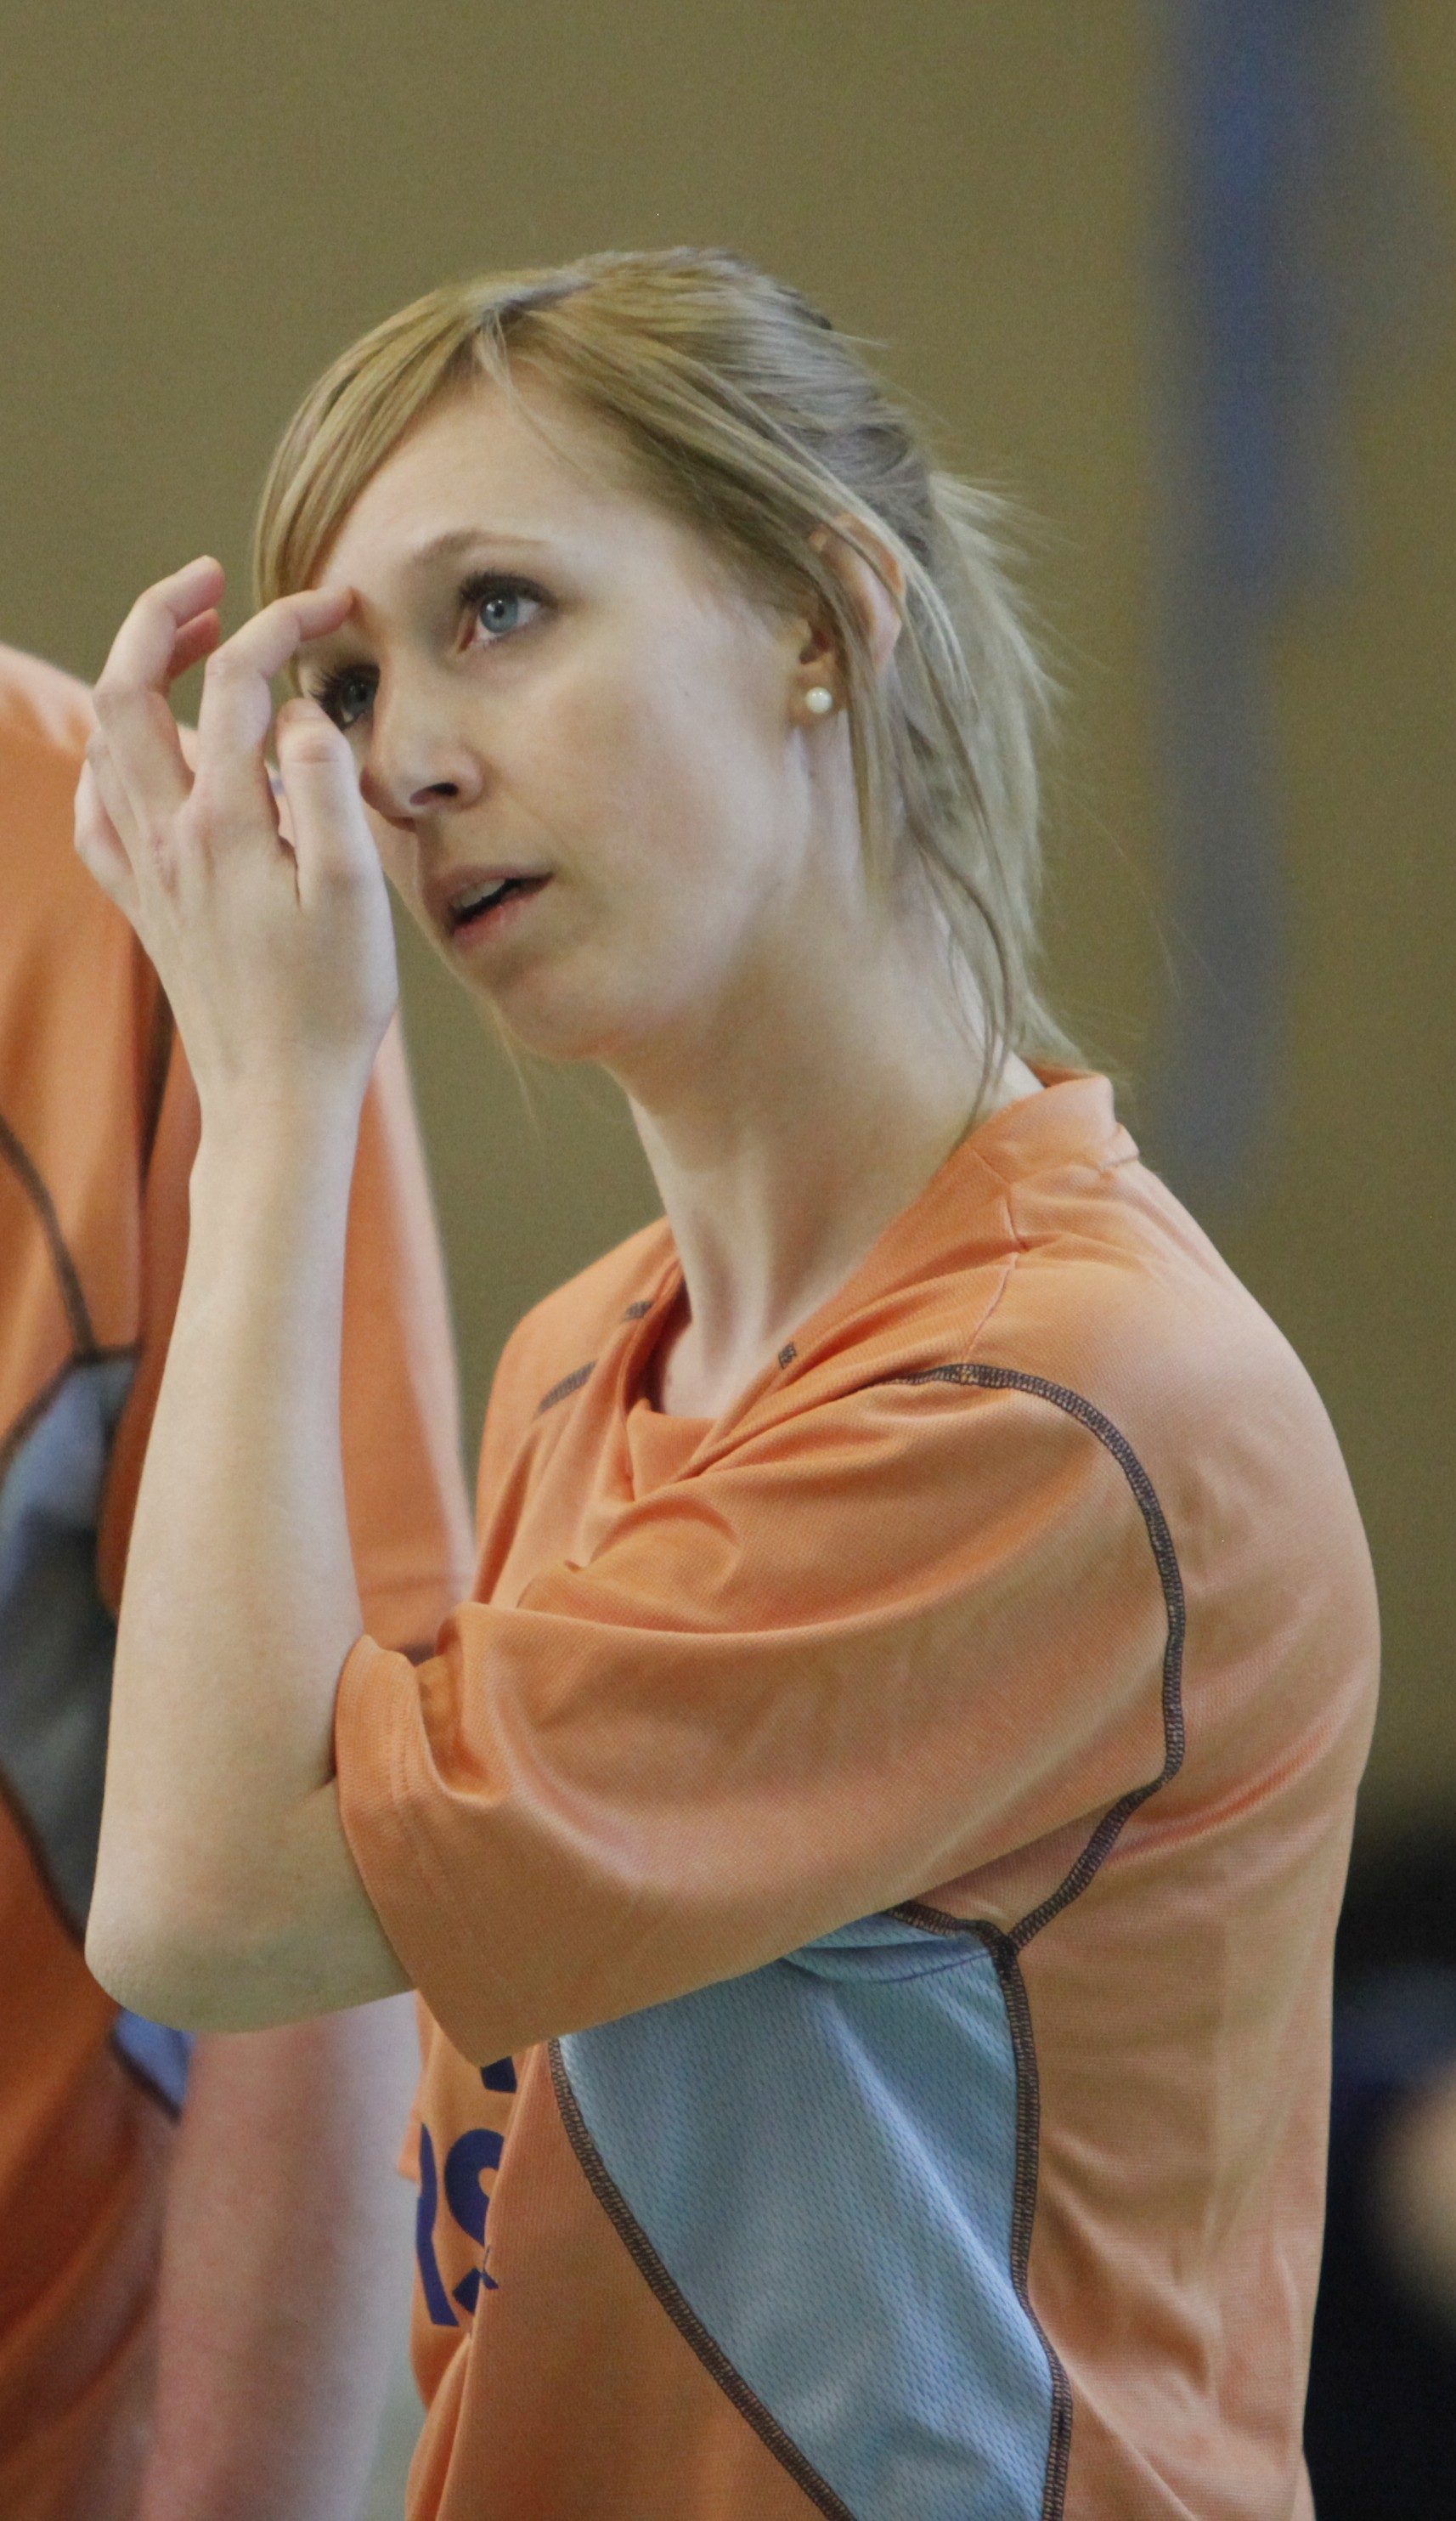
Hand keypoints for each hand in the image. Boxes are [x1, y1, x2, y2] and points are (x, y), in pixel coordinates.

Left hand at [77, 556, 397, 1127]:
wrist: (275, 1098)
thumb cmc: (329, 1003)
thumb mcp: (354, 891)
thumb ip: (324, 787)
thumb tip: (296, 714)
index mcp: (224, 823)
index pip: (242, 683)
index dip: (285, 625)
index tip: (335, 607)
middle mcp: (168, 837)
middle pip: (129, 689)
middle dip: (163, 617)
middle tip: (215, 583)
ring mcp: (147, 871)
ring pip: (107, 741)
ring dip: (137, 674)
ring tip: (191, 643)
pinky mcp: (145, 905)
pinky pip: (97, 812)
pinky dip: (110, 760)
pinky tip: (141, 758)